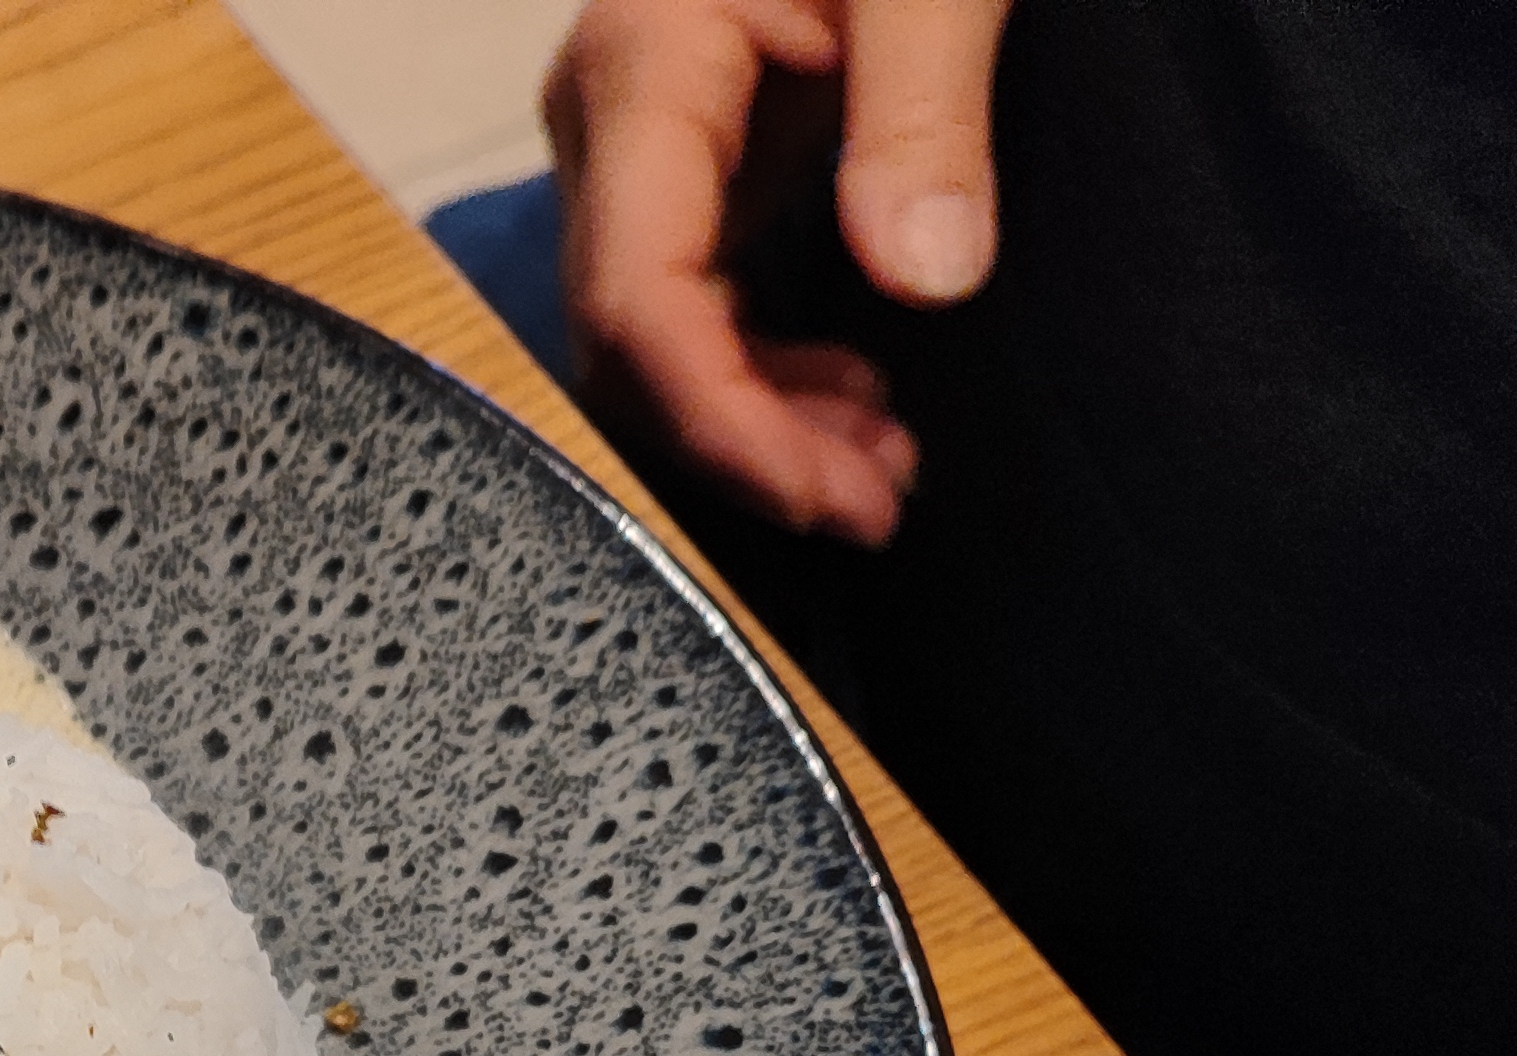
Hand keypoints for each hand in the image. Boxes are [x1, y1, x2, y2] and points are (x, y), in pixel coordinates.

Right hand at [543, 0, 1009, 543]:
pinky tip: (853, 404)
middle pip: (634, 340)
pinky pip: (698, 301)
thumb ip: (926, 111)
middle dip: (747, 442)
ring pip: (659, 338)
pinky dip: (767, 369)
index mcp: (644, 66)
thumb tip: (926, 281)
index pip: (638, 295)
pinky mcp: (698, 160)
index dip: (721, 418)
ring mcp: (646, 147)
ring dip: (760, 422)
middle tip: (878, 504)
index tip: (832, 493)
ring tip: (882, 470)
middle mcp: (614, 123)